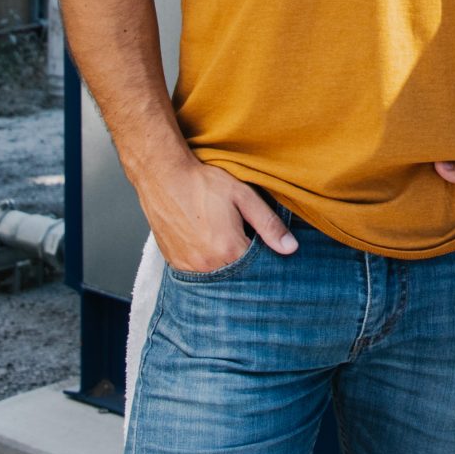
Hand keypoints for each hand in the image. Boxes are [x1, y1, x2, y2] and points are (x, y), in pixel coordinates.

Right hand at [147, 157, 297, 273]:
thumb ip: (268, 224)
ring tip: (224, 242)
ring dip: (225, 266)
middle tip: (243, 240)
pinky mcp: (174, 263)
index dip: (265, 258)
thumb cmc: (203, 183)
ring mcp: (189, 266)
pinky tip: (208, 245)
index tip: (265, 246)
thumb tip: (291, 248)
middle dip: (246, 265)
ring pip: (216, 277)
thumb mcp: (242, 196)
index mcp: (229, 249)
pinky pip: (197, 274)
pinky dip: (207, 264)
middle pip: (237, 277)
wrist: (163, 176)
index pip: (258, 269)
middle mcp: (207, 264)